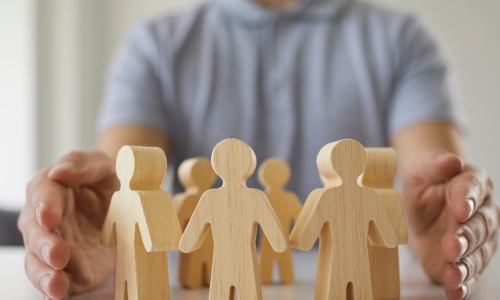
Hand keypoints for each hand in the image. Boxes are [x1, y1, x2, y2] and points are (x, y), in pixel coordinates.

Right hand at [18, 151, 118, 298]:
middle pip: (36, 233)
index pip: (42, 194)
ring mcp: (56, 247)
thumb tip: (59, 171)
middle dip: (44, 245)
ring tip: (56, 285)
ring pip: (39, 262)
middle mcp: (45, 221)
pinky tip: (58, 297)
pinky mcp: (70, 270)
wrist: (127, 203)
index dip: (44, 206)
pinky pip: (57, 282)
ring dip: (45, 275)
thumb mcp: (102, 165)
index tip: (49, 216)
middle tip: (57, 254)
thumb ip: (82, 165)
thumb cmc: (108, 180)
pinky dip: (55, 292)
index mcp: (51, 189)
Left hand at [402, 150, 499, 299]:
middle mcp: (481, 213)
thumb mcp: (420, 172)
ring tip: (453, 273)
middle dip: (466, 237)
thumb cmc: (423, 186)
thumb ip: (433, 165)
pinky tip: (455, 291)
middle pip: (479, 226)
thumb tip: (450, 161)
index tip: (459, 209)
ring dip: (466, 265)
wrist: (420, 210)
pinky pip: (469, 275)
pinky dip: (463, 285)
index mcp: (471, 184)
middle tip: (452, 245)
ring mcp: (477, 240)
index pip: (472, 190)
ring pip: (477, 253)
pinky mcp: (464, 261)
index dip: (466, 200)